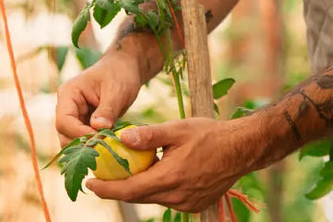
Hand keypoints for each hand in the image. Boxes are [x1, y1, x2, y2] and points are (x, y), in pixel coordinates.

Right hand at [55, 53, 142, 144]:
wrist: (126, 67)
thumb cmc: (121, 73)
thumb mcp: (117, 90)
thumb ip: (107, 110)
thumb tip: (97, 129)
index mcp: (68, 94)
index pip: (64, 121)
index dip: (78, 134)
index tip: (99, 139)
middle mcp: (66, 106)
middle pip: (64, 134)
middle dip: (82, 143)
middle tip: (104, 146)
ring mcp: (74, 116)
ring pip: (72, 141)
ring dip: (88, 146)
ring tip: (107, 146)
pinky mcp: (83, 123)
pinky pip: (82, 140)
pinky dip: (93, 144)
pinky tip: (106, 145)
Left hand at [86, 117, 260, 211]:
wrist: (241, 148)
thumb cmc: (210, 134)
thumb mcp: (178, 129)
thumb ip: (149, 135)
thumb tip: (121, 138)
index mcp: (170, 177)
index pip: (130, 190)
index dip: (107, 189)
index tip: (90, 184)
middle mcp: (176, 196)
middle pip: (139, 196)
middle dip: (119, 187)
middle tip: (104, 175)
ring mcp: (186, 203)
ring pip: (154, 197)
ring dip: (142, 185)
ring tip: (133, 168)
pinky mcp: (194, 204)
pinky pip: (169, 198)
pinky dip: (159, 187)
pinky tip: (161, 171)